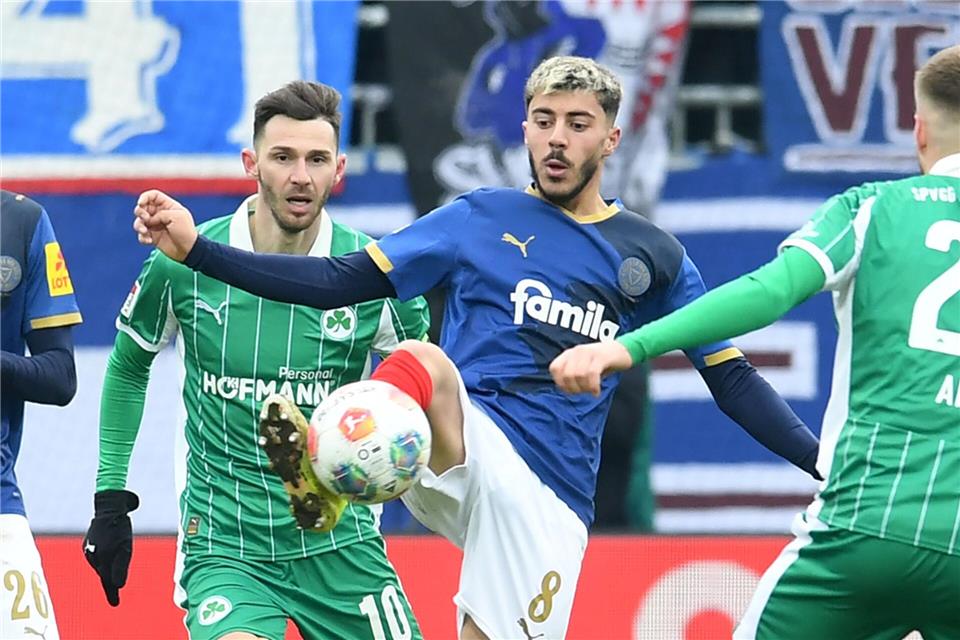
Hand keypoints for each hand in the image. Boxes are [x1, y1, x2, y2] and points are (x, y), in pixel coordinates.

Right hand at [83, 490, 139, 606]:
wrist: (108, 508)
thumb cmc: (120, 528)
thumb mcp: (126, 548)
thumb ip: (121, 567)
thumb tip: (119, 586)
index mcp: (103, 559)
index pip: (108, 581)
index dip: (112, 593)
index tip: (115, 605)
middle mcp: (94, 557)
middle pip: (103, 574)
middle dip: (109, 584)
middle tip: (114, 597)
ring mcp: (89, 550)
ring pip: (100, 565)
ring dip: (106, 570)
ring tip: (113, 575)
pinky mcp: (88, 544)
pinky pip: (97, 556)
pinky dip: (103, 559)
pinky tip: (107, 556)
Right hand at [133, 190, 198, 261]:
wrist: (188, 250)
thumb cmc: (186, 231)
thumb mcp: (176, 217)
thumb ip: (160, 214)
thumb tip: (148, 219)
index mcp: (168, 206)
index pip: (153, 196)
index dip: (145, 197)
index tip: (141, 203)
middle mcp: (160, 214)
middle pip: (142, 207)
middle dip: (140, 212)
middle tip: (146, 219)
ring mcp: (155, 225)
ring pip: (139, 221)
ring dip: (139, 225)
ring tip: (144, 231)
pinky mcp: (152, 236)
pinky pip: (141, 235)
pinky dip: (142, 237)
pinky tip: (149, 241)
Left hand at [550, 341, 633, 395]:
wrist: (624, 350)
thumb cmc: (602, 363)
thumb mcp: (583, 367)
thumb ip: (572, 376)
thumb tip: (564, 390)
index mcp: (569, 353)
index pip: (554, 368)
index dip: (560, 383)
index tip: (572, 390)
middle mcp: (576, 351)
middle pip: (567, 375)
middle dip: (574, 388)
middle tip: (585, 391)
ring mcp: (588, 352)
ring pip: (578, 375)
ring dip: (585, 388)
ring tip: (592, 390)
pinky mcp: (600, 357)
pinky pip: (592, 374)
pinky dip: (593, 386)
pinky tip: (596, 392)